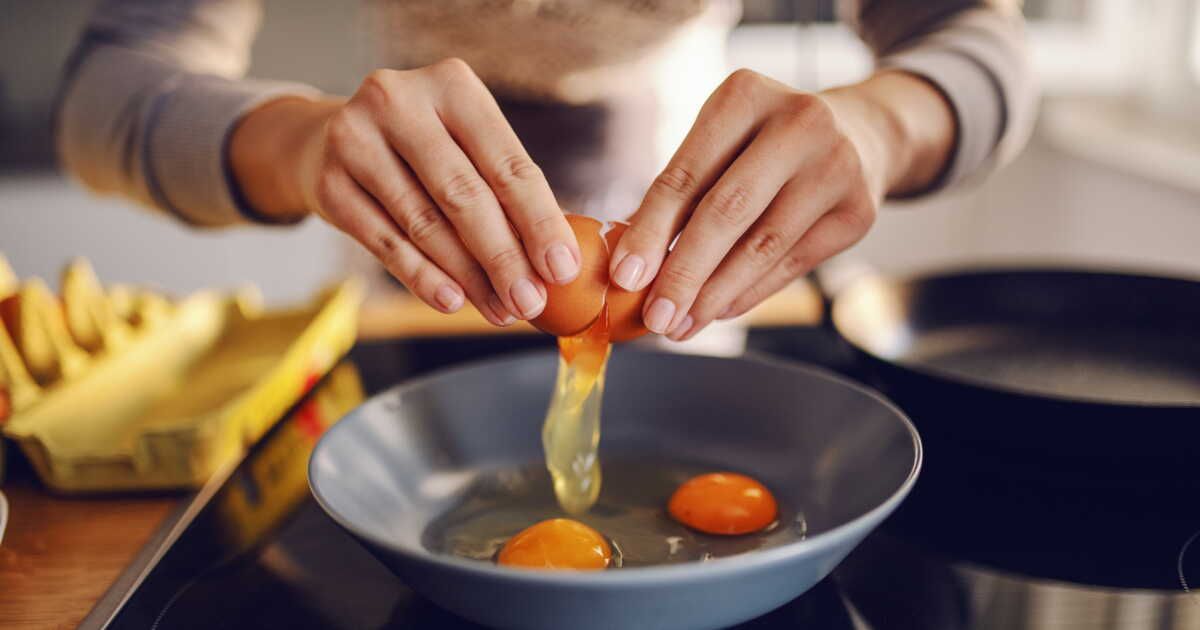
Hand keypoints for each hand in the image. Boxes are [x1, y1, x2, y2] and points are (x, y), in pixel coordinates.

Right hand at [230, 59, 580, 324]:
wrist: (326, 140)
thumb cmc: (422, 149)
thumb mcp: (465, 144)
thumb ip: (505, 191)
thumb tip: (554, 263)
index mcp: (452, 85)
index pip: (507, 164)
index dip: (539, 221)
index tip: (561, 269)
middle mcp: (399, 101)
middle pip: (465, 195)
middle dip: (504, 258)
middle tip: (530, 302)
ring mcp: (356, 139)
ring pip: (425, 224)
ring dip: (468, 277)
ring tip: (500, 310)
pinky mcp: (328, 183)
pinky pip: (386, 243)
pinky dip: (423, 277)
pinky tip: (452, 301)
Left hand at [607, 69, 954, 339]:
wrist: (861, 134)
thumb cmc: (765, 143)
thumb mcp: (723, 141)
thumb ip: (682, 193)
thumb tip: (633, 266)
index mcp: (745, 95)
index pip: (685, 175)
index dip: (649, 230)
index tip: (624, 277)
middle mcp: (798, 121)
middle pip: (726, 212)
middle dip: (683, 273)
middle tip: (655, 318)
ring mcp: (836, 165)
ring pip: (761, 246)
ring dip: (713, 295)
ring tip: (680, 325)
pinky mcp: (858, 211)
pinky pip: (791, 264)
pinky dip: (748, 293)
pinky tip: (717, 312)